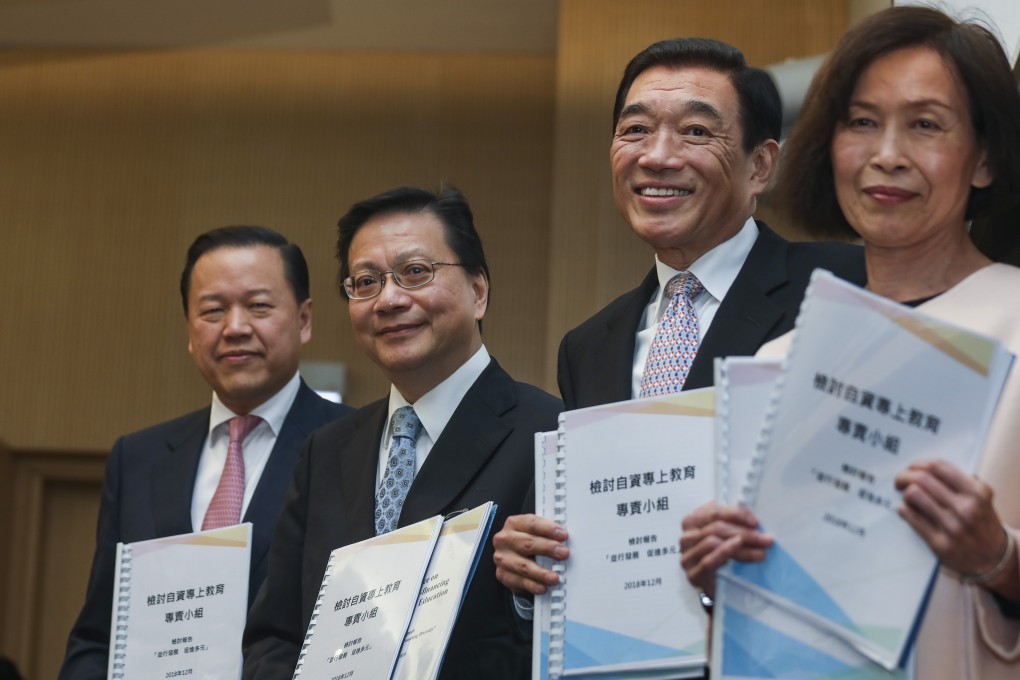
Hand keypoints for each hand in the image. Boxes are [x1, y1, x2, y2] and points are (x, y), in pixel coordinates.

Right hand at [493, 514, 568, 595]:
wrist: (510, 557)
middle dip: (548, 548)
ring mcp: (503, 558)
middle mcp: (505, 540)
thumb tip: (566, 540)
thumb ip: (546, 534)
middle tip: (563, 554)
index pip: (532, 524)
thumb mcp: (534, 533)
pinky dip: (533, 586)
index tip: (563, 535)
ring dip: (541, 573)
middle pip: (528, 543)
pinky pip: (519, 582)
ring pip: (523, 566)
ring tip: (555, 577)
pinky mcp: (503, 575)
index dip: (548, 529)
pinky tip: (543, 587)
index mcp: (514, 524)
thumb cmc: (526, 542)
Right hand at [679, 501, 772, 597]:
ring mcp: (688, 555)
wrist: (715, 587)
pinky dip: (724, 553)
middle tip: (765, 539)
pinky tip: (738, 551)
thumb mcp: (725, 536)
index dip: (737, 514)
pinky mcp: (693, 574)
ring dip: (741, 546)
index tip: (755, 522)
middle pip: (717, 527)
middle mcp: (687, 536)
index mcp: (693, 521)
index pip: (715, 511)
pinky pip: (708, 561)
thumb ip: (732, 524)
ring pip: (713, 542)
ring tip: (760, 552)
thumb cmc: (720, 557)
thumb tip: (754, 520)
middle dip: (745, 533)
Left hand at [895, 459, 1015, 595]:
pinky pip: (910, 516)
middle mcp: (966, 508)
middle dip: (905, 476)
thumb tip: (926, 467)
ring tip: (908, 498)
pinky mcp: (940, 544)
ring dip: (905, 494)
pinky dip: (904, 509)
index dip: (919, 464)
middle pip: (922, 479)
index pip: (938, 467)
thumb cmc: (982, 523)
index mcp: (977, 493)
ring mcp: (953, 527)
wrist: (993, 560)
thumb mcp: (981, 498)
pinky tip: (906, 510)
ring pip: (914, 495)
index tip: (912, 467)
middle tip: (900, 481)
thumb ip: (959, 481)